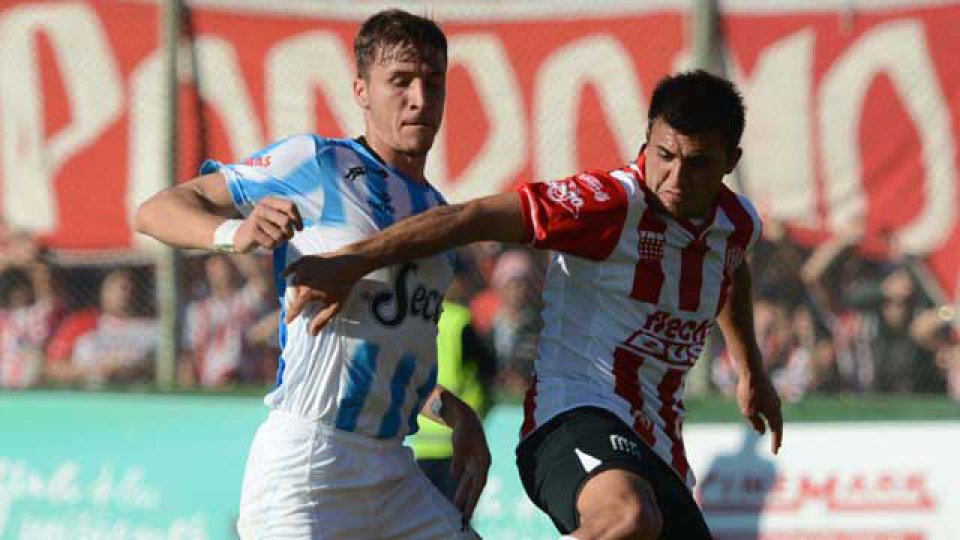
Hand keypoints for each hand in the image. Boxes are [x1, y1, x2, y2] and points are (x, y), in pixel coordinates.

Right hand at [234, 197, 302, 252]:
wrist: (242, 236)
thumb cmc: (265, 227)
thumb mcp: (275, 218)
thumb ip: (288, 217)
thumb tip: (300, 226)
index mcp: (270, 201)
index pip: (290, 206)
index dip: (298, 219)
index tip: (299, 229)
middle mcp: (262, 207)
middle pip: (286, 221)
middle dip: (289, 233)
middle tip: (286, 237)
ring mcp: (256, 218)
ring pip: (279, 235)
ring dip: (279, 241)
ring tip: (273, 239)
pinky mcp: (252, 231)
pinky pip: (271, 243)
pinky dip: (271, 246)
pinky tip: (264, 243)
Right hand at [281, 253, 366, 334]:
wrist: (348, 263)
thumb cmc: (343, 286)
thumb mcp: (335, 306)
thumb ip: (322, 320)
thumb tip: (311, 333)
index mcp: (307, 294)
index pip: (295, 308)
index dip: (291, 316)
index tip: (287, 321)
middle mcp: (301, 281)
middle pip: (293, 295)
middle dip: (295, 302)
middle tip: (297, 307)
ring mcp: (302, 269)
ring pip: (293, 282)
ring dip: (295, 289)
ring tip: (299, 294)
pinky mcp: (305, 260)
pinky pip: (292, 267)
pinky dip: (287, 271)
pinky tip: (283, 275)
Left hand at [448, 404, 490, 524]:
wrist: (466, 417)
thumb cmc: (464, 428)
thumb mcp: (460, 443)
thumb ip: (457, 459)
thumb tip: (453, 475)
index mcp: (484, 460)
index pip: (479, 484)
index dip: (474, 498)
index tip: (468, 510)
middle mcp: (482, 464)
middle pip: (476, 487)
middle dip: (471, 502)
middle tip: (465, 518)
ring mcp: (476, 464)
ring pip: (471, 485)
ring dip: (466, 497)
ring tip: (460, 511)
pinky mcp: (469, 462)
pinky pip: (467, 480)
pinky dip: (462, 489)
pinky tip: (458, 498)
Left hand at [737, 370, 783, 454]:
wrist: (752, 370)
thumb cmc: (749, 392)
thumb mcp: (748, 412)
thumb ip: (756, 423)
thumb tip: (761, 432)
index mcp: (774, 413)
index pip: (776, 432)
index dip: (775, 442)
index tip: (775, 452)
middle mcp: (777, 407)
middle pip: (778, 424)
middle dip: (777, 436)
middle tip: (778, 446)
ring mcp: (774, 399)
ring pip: (774, 415)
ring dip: (773, 425)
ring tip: (772, 433)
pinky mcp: (769, 392)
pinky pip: (771, 408)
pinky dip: (769, 416)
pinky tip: (765, 416)